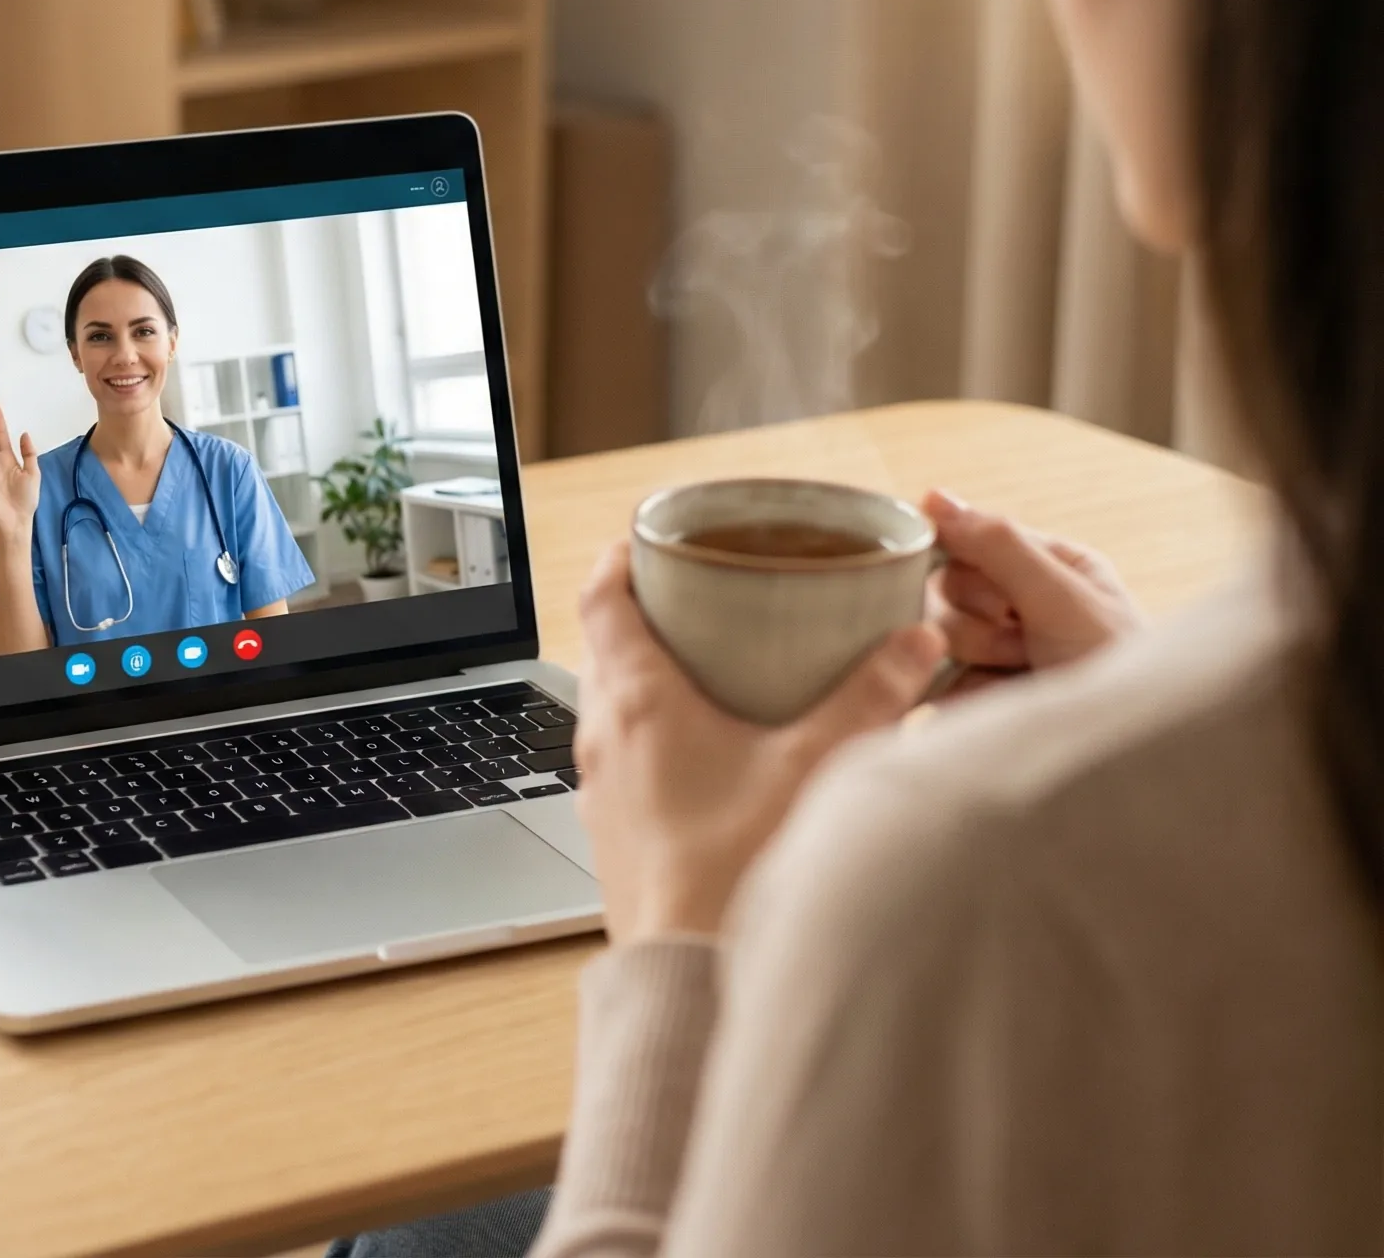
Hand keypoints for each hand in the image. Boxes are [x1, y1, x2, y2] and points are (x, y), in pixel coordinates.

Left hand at [574, 543, 946, 941]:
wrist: (686, 976)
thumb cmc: (734, 873)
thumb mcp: (817, 767)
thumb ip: (871, 697)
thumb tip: (915, 642)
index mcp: (636, 700)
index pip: (602, 596)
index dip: (622, 557)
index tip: (649, 538)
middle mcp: (602, 736)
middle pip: (604, 647)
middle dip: (647, 615)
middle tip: (697, 597)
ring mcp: (598, 787)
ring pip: (610, 706)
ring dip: (647, 679)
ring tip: (708, 671)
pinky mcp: (611, 830)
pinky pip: (621, 759)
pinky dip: (652, 736)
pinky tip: (705, 756)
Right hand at [922, 490, 1140, 688]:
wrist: (1121, 759)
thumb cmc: (1113, 671)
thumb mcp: (1062, 597)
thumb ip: (998, 545)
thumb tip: (934, 497)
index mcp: (1052, 566)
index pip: (975, 539)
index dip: (974, 567)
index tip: (999, 599)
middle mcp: (1024, 604)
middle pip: (948, 587)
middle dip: (977, 617)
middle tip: (1019, 641)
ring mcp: (1000, 652)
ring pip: (935, 631)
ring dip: (972, 654)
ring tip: (1017, 676)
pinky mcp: (978, 698)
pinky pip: (933, 678)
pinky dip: (953, 691)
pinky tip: (989, 703)